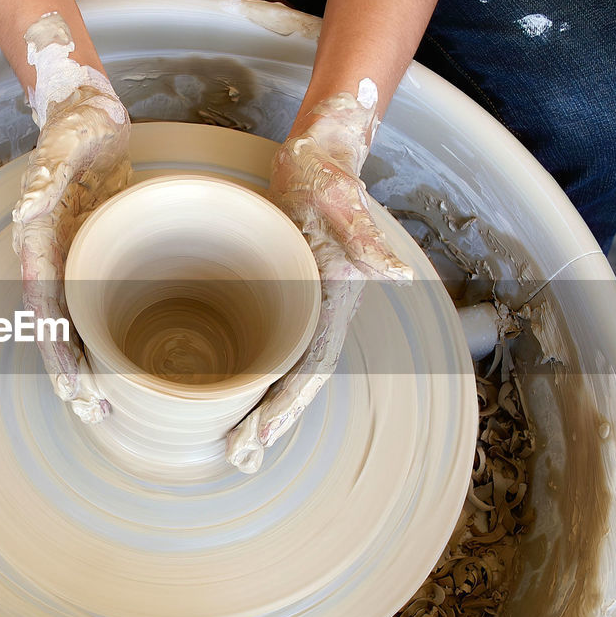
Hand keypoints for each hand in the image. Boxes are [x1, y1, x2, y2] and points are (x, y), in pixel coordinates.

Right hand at [13, 13, 130, 422]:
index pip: (44, 312)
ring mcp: (71, 260)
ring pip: (74, 324)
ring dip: (87, 364)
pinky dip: (104, 335)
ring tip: (108, 402)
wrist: (85, 111)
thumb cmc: (74, 127)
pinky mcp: (93, 254)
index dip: (57, 356)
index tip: (75, 391)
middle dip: (72, 376)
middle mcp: (50, 260)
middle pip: (56, 330)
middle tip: (96, 414)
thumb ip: (44, 178)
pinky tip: (125, 357)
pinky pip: (95, 304)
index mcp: (38, 243)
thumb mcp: (61, 146)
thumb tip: (27, 212)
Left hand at [226, 79, 410, 472]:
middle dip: (268, 425)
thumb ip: (365, 237)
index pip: (312, 369)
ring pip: (278, 372)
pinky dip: (246, 377)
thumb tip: (395, 275)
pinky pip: (263, 347)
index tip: (259, 439)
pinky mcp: (278, 299)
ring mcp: (297, 310)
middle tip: (237, 461)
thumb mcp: (343, 201)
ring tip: (230, 448)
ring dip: (257, 411)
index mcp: (334, 303)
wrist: (317, 156)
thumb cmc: (329, 176)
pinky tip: (220, 394)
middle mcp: (318, 315)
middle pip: (293, 383)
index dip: (286, 408)